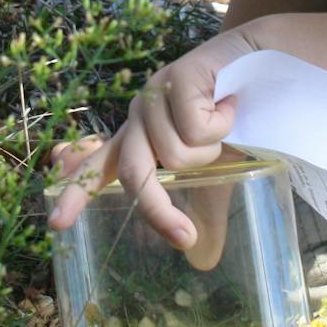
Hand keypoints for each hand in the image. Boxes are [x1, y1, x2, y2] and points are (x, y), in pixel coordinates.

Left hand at [47, 27, 260, 253]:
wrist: (270, 66)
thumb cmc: (238, 121)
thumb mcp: (218, 173)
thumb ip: (204, 211)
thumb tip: (203, 261)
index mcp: (140, 139)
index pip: (98, 169)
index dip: (75, 195)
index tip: (57, 225)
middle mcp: (139, 117)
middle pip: (131, 173)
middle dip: (156, 209)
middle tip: (183, 237)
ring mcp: (155, 94)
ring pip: (175, 155)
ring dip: (214, 148)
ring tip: (227, 124)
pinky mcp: (177, 76)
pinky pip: (196, 129)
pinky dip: (224, 125)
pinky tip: (230, 103)